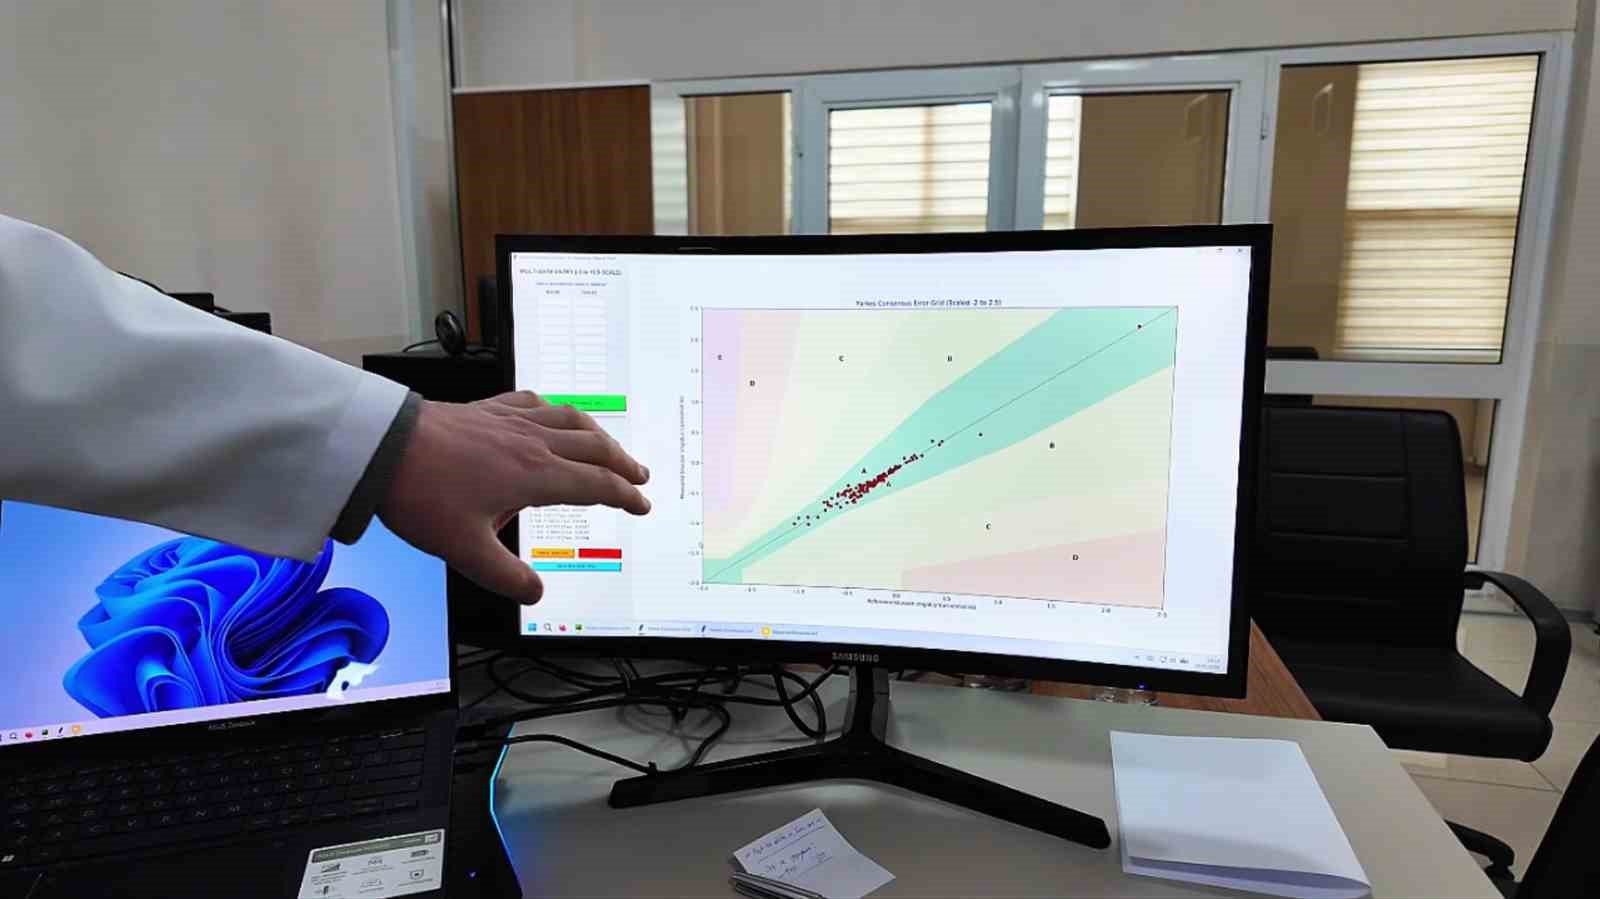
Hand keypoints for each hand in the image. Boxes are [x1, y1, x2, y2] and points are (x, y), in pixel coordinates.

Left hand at [377, 391, 649, 603]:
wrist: (382, 447)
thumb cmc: (422, 493)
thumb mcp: (465, 550)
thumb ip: (505, 576)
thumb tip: (536, 593)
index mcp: (535, 476)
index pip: (596, 486)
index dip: (625, 497)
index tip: (642, 506)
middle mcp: (531, 443)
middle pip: (593, 449)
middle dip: (622, 464)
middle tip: (639, 476)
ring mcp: (510, 422)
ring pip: (570, 420)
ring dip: (598, 435)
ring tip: (608, 446)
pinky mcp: (487, 410)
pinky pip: (534, 403)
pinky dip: (554, 410)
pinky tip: (552, 413)